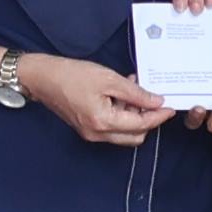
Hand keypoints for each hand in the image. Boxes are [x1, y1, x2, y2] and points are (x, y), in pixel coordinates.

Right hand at [19, 52, 171, 147]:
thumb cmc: (72, 75)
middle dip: (147, 119)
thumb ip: (135, 93)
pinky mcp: (87, 129)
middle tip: (151, 98)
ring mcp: (91, 134)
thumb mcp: (108, 79)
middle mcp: (97, 134)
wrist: (42, 78)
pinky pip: (112, 128)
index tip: (170, 106)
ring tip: (133, 91)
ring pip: (124, 134)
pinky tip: (120, 95)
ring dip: (134, 117)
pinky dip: (121, 115)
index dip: (158, 116)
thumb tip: (156, 101)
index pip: (140, 125)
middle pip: (135, 136)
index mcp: (103, 122)